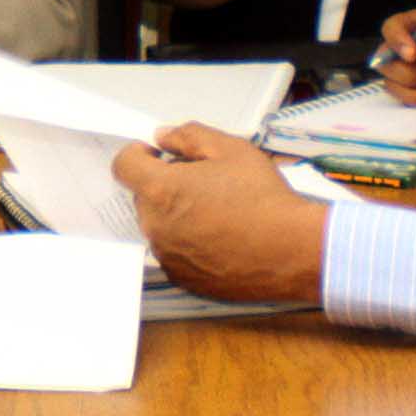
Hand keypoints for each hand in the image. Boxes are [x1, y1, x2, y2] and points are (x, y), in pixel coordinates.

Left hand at [112, 124, 327, 303]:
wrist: (292, 251)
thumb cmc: (263, 195)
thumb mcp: (231, 149)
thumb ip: (189, 136)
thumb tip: (162, 137)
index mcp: (160, 190)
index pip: (123, 166)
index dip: (138, 155)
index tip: (158, 156)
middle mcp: (154, 226)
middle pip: (144, 197)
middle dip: (164, 186)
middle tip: (203, 184)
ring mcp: (167, 256)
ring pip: (159, 226)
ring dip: (176, 215)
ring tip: (217, 213)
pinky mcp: (182, 279)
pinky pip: (174, 252)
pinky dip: (188, 243)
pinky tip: (220, 239)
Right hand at [375, 8, 415, 106]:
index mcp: (411, 26)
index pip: (391, 28)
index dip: (397, 41)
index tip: (412, 54)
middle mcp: (400, 49)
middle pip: (386, 63)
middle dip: (411, 74)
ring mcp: (402, 71)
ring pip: (393, 86)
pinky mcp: (410, 89)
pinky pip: (408, 99)